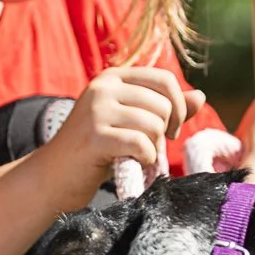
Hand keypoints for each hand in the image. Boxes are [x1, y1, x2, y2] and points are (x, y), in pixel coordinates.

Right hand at [35, 68, 206, 200]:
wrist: (53, 177)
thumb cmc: (95, 150)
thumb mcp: (130, 122)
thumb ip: (164, 108)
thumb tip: (201, 96)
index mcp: (113, 77)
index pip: (164, 79)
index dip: (178, 107)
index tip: (169, 130)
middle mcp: (103, 87)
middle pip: (162, 104)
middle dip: (163, 132)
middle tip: (148, 148)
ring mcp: (97, 109)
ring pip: (153, 125)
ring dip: (152, 148)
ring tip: (136, 156)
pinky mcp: (95, 135)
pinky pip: (141, 144)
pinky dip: (144, 159)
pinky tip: (131, 164)